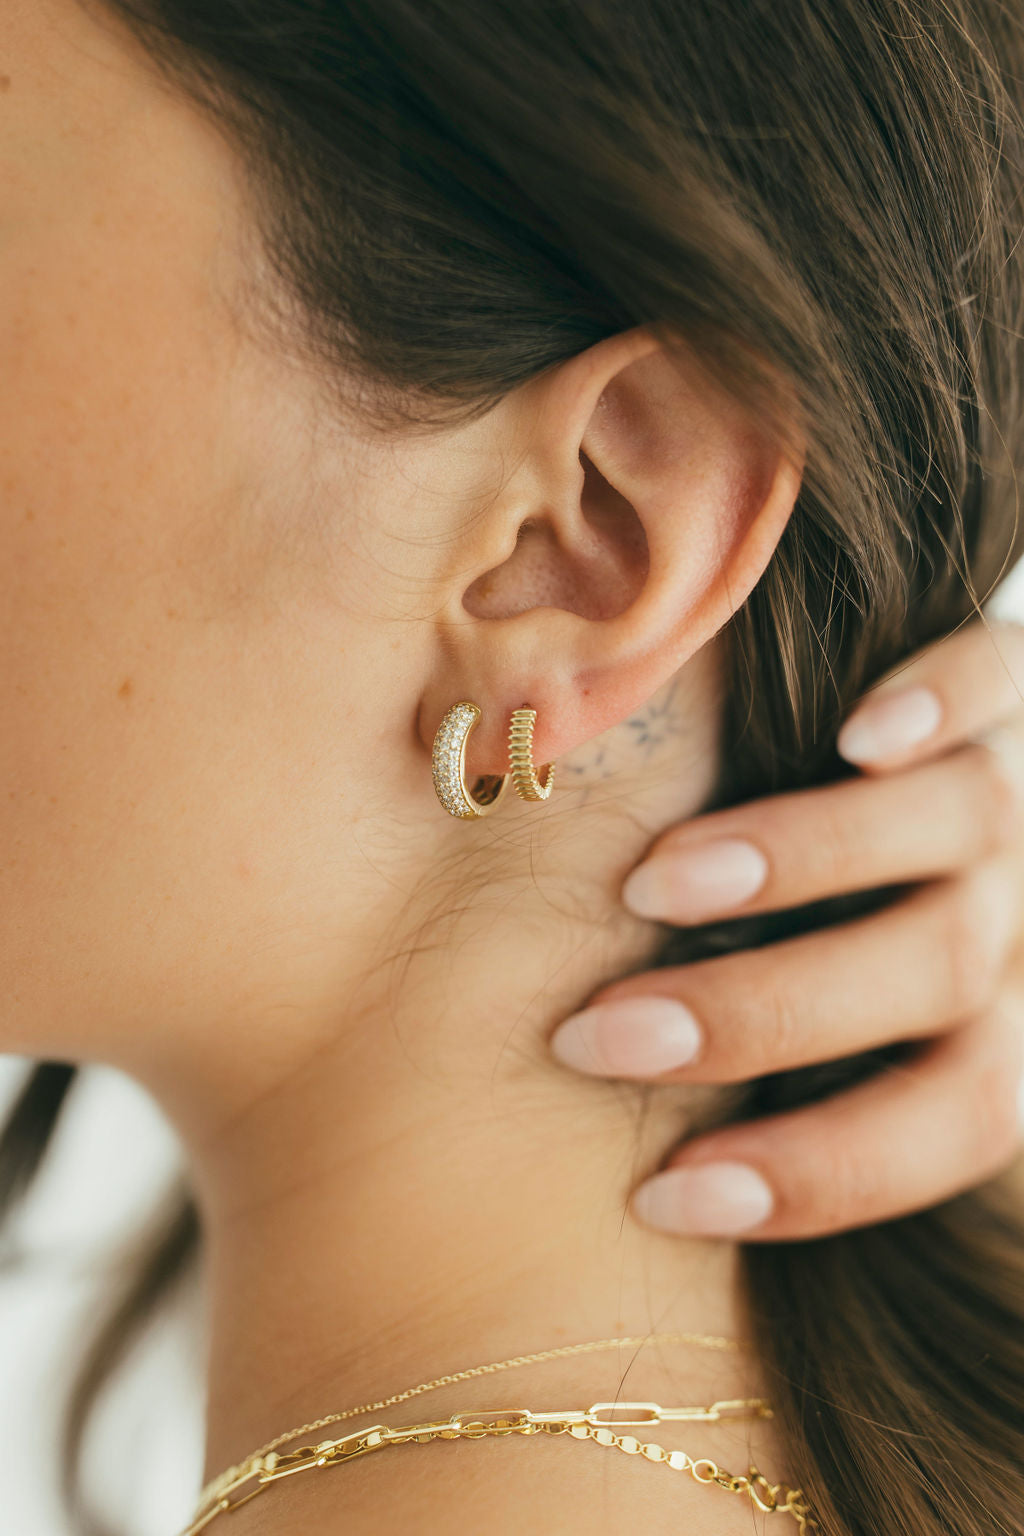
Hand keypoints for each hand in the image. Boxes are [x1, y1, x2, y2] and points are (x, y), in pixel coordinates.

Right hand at [550, 619, 1023, 1239]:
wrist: (992, 757)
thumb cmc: (875, 922)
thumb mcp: (863, 1010)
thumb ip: (789, 1054)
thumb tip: (624, 1167)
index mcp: (1015, 1015)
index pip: (956, 1119)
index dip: (816, 1174)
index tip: (657, 1196)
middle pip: (936, 971)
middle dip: (758, 1017)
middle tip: (599, 1037)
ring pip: (961, 825)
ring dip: (802, 862)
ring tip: (655, 885)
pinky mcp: (1020, 673)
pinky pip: (999, 675)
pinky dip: (935, 702)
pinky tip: (849, 735)